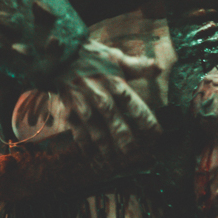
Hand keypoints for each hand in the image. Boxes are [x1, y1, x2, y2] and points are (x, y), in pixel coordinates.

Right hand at [54, 39, 162, 171]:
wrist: (59, 55)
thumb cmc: (92, 57)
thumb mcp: (116, 57)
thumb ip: (138, 65)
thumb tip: (159, 68)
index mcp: (115, 83)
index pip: (134, 105)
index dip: (146, 122)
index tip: (156, 135)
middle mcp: (100, 96)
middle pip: (114, 122)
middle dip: (125, 140)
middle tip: (135, 154)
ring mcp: (83, 106)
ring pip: (96, 131)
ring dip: (106, 149)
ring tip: (115, 162)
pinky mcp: (70, 111)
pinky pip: (77, 132)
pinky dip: (84, 147)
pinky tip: (92, 157)